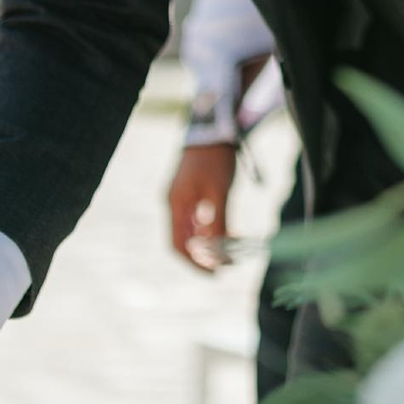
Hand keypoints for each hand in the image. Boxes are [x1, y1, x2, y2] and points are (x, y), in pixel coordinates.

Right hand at [168, 142, 237, 271]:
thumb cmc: (215, 159)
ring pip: (191, 229)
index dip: (195, 263)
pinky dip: (209, 227)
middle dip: (202, 256)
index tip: (214, 274)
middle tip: (224, 266)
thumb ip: (218, 221)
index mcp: (176, 204)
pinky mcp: (190, 189)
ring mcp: (180, 195)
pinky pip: (196, 217)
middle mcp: (174, 202)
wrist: (213, 128)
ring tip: (230, 250)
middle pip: (183, 240)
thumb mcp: (220, 192)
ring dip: (208, 242)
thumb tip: (219, 251)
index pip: (178, 245)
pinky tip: (226, 230)